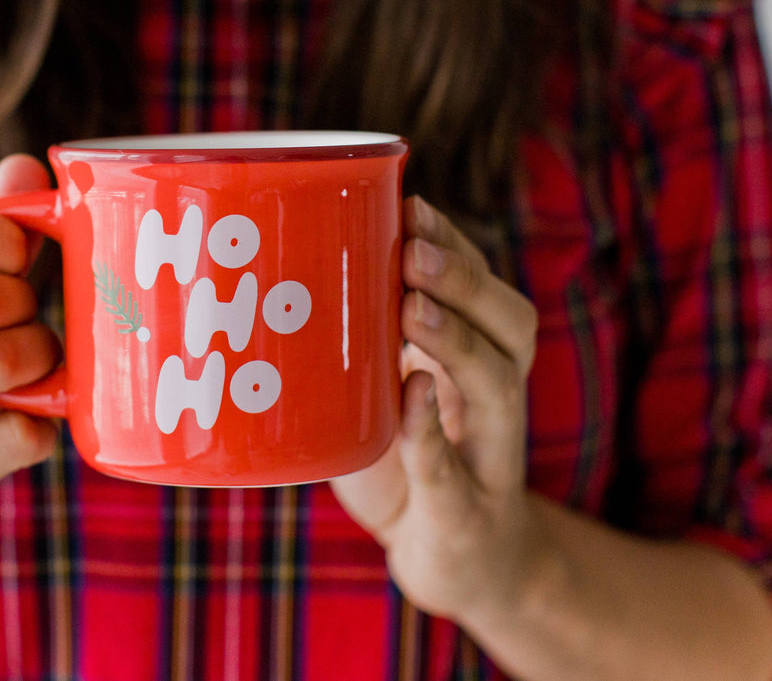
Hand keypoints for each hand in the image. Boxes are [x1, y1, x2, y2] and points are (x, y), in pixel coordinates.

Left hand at [329, 195, 544, 624]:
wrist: (454, 568)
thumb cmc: (404, 464)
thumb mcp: (375, 394)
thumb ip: (348, 345)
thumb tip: (260, 273)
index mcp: (478, 360)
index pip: (484, 289)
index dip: (456, 245)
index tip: (412, 202)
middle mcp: (496, 400)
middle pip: (511, 325)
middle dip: (464, 280)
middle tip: (411, 248)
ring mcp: (489, 460)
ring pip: (499, 386)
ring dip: (457, 341)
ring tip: (412, 308)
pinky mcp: (463, 516)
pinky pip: (453, 472)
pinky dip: (431, 434)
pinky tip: (413, 398)